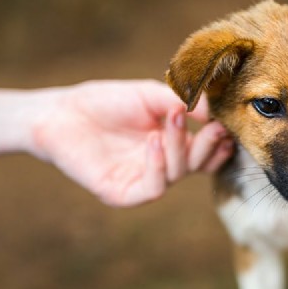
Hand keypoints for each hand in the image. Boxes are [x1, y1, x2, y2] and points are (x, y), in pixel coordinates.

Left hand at [30, 80, 232, 206]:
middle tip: (213, 126)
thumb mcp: (149, 95)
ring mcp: (141, 180)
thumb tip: (212, 111)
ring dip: (180, 148)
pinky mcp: (121, 193)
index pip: (205, 153)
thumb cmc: (105, 102)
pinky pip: (151, 189)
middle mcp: (160, 166)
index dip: (219, 144)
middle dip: (208, 146)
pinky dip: (158, 166)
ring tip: (173, 120)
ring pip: (177, 175)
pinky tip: (153, 142)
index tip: (226, 125)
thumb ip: (180, 101)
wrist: (61, 112)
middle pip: (196, 166)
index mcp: (171, 145)